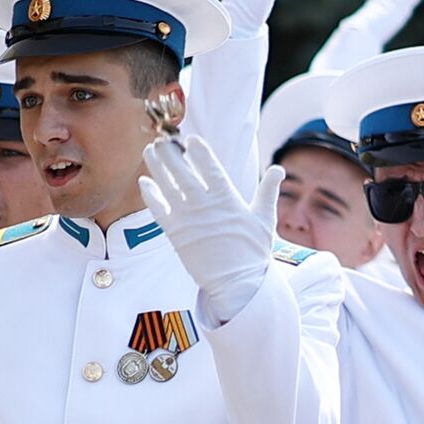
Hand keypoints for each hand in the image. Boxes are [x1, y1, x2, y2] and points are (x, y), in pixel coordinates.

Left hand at [140, 136, 280, 323]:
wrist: (236, 284)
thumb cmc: (253, 252)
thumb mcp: (265, 219)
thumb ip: (268, 191)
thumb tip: (278, 170)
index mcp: (226, 197)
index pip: (209, 165)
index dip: (198, 150)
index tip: (191, 139)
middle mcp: (202, 204)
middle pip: (181, 170)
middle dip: (171, 152)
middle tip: (163, 139)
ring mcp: (185, 218)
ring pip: (166, 184)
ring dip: (156, 166)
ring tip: (150, 151)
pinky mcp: (174, 233)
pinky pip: (157, 208)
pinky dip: (150, 193)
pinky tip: (144, 181)